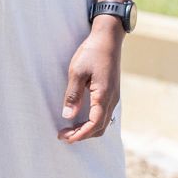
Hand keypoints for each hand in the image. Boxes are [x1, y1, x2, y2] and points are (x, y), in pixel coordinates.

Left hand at [58, 19, 124, 142]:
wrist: (108, 39)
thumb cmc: (91, 53)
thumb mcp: (77, 72)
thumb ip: (73, 95)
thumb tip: (67, 116)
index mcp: (104, 96)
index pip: (94, 125)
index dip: (80, 135)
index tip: (65, 138)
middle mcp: (112, 100)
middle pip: (100, 127)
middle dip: (82, 135)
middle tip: (63, 135)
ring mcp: (113, 97)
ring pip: (103, 122)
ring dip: (87, 129)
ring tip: (69, 129)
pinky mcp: (111, 93)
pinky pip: (104, 114)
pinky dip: (93, 121)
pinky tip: (80, 118)